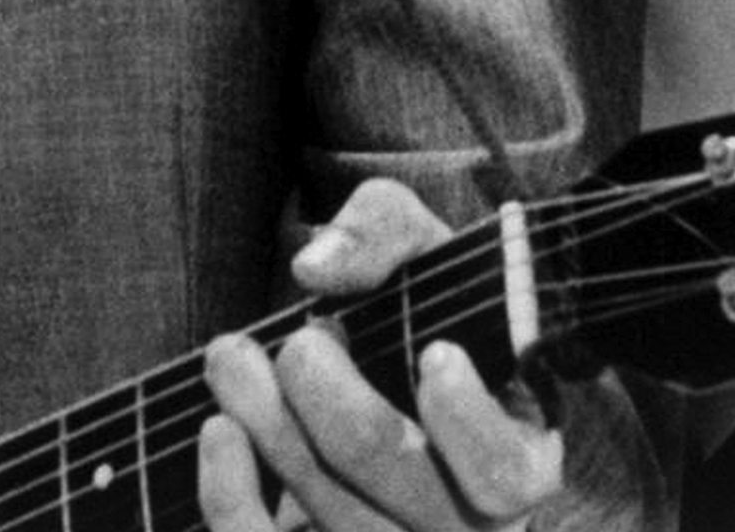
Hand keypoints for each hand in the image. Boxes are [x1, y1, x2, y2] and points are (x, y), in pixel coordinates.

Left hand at [200, 178, 564, 531]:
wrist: (388, 355)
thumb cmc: (421, 304)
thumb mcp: (420, 248)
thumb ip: (382, 231)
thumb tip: (315, 267)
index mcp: (514, 455)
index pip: (503, 471)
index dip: (467, 420)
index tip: (434, 356)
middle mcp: (464, 522)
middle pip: (401, 482)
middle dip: (336, 405)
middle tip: (302, 342)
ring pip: (334, 516)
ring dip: (272, 432)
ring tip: (232, 358)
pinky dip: (232, 497)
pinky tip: (220, 427)